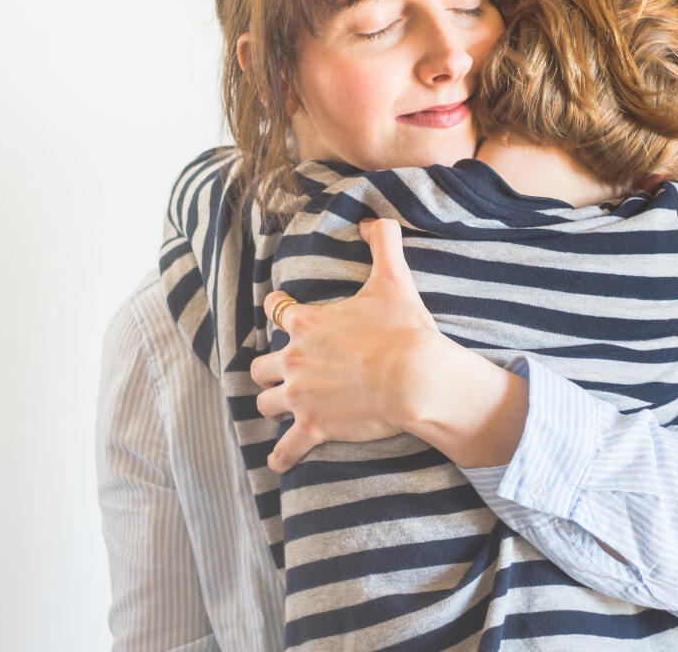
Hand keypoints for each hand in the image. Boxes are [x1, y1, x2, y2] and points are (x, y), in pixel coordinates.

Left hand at [250, 218, 440, 473]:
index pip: (276, 311)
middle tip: (281, 371)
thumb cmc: (403, 328)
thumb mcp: (393, 278)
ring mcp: (301, 396)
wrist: (415, 377)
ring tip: (280, 409)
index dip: (277, 310)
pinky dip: (282, 455)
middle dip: (268, 368)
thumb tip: (374, 219)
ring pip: (266, 402)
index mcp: (307, 323)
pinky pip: (286, 448)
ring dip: (272, 404)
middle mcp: (295, 359)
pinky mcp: (314, 427)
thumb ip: (383, 242)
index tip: (279, 312)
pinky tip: (279, 460)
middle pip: (262, 365)